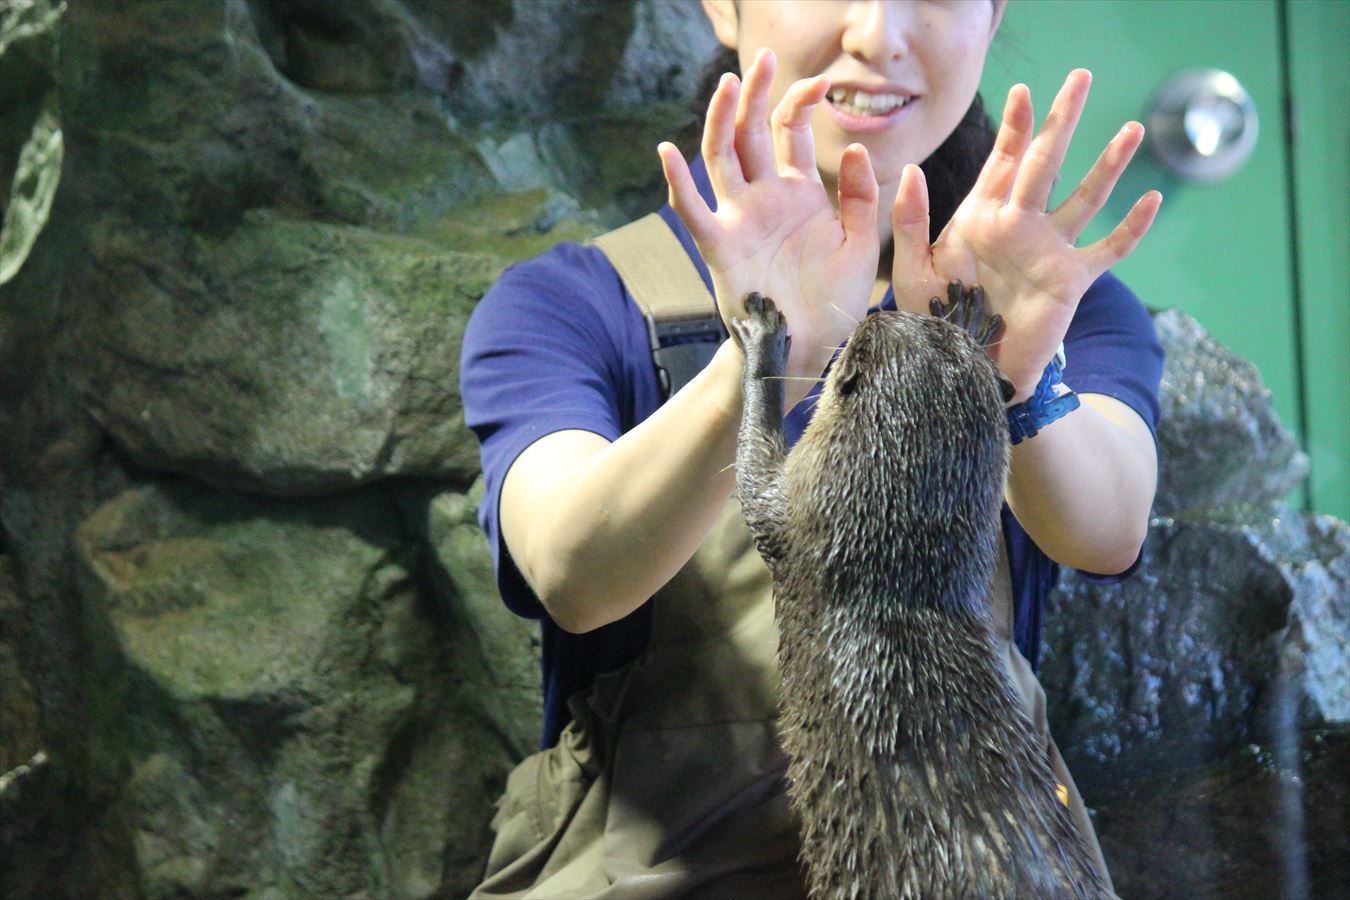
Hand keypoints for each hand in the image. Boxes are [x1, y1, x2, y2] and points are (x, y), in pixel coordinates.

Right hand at [659, 49, 879, 393]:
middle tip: (763, 58)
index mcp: (800, 193)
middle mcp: (765, 198)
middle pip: (752, 132)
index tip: (824, 81)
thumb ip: (862, 200)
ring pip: (721, 158)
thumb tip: (854, 149)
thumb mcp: (862, 247)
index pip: (792, 132)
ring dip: (722, 121)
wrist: (808, 350)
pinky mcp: (720, 248)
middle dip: (756, 94)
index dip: (802, 101)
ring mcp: (739, 219)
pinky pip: (693, 211)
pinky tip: (667, 151)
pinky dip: (677, 183)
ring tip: (729, 86)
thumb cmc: (834, 302)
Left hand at [890, 70, 1161, 400]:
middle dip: (1062, 122)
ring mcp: (1049, 250)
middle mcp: (1019, 226)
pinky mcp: (1071, 280)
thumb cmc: (934, 324)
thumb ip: (911, 223)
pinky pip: (1108, 249)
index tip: (1023, 91)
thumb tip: (911, 171)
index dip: (1015, 127)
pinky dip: (1131, 228)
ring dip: (1108, 165)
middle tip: (1080, 78)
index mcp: (980, 219)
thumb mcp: (914, 272)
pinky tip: (1152, 201)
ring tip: (1130, 130)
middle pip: (1046, 163)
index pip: (1002, 162)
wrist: (966, 371)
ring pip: (1086, 197)